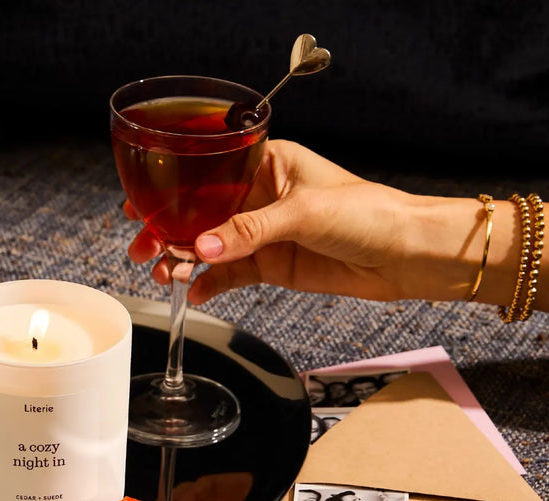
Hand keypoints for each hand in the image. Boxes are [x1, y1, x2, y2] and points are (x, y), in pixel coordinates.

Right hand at [126, 140, 466, 304]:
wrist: (407, 255)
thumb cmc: (370, 213)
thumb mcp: (303, 214)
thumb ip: (248, 231)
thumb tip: (203, 247)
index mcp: (267, 162)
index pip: (207, 171)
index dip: (172, 188)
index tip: (141, 204)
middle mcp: (260, 194)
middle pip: (200, 211)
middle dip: (168, 229)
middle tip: (143, 246)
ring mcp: (263, 232)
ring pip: (210, 245)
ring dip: (183, 258)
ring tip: (163, 271)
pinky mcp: (272, 265)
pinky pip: (229, 274)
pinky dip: (209, 283)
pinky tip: (193, 290)